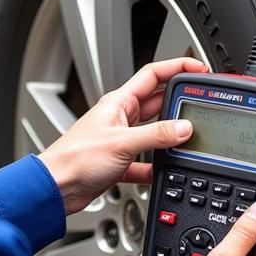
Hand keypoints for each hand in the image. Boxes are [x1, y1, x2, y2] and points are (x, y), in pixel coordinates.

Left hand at [38, 57, 208, 215]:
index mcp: (119, 102)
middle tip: (200, 106)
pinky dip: (155, 166)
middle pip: (157, 102)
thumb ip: (156, 135)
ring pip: (153, 131)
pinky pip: (145, 161)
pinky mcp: (119, 161)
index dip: (177, 67)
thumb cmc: (75, 158)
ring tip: (188, 138)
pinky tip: (163, 172)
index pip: (153, 74)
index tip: (199, 69)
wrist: (56, 188)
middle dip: (179, 102)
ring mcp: (120, 139)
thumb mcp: (122, 143)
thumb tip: (184, 128)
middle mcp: (120, 117)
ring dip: (169, 136)